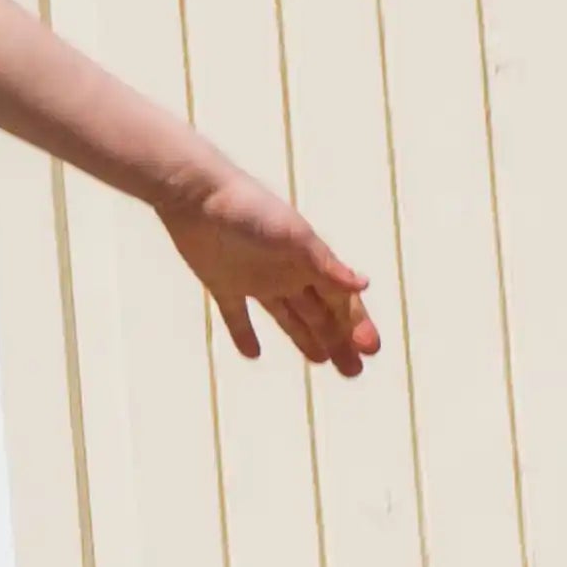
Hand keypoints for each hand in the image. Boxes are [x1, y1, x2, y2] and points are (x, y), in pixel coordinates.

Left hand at [162, 166, 379, 374]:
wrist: (196, 194)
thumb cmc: (249, 209)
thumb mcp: (293, 238)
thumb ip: (325, 264)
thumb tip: (364, 285)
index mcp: (308, 261)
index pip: (340, 300)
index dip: (357, 325)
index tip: (369, 351)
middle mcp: (286, 272)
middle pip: (319, 314)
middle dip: (339, 340)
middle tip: (353, 371)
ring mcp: (255, 278)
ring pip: (287, 317)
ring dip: (304, 339)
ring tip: (322, 361)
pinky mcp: (222, 282)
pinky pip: (236, 315)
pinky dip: (244, 334)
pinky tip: (253, 354)